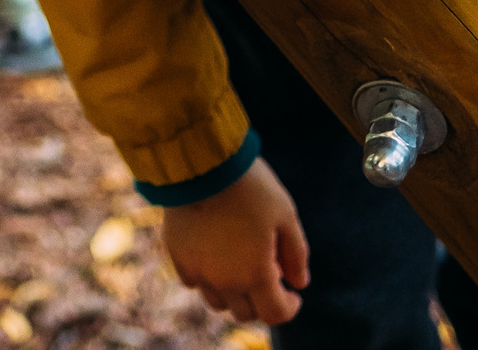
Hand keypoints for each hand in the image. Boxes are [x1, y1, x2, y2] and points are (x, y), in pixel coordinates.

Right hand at [159, 158, 310, 323]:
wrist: (201, 163)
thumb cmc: (250, 186)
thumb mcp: (285, 215)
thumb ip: (296, 254)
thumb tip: (299, 283)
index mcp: (256, 274)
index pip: (275, 314)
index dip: (289, 307)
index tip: (292, 293)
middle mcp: (225, 282)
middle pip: (245, 313)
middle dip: (262, 301)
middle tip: (268, 274)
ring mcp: (198, 271)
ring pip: (218, 303)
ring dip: (233, 293)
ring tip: (240, 266)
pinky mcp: (178, 258)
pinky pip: (194, 282)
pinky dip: (207, 278)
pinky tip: (214, 255)